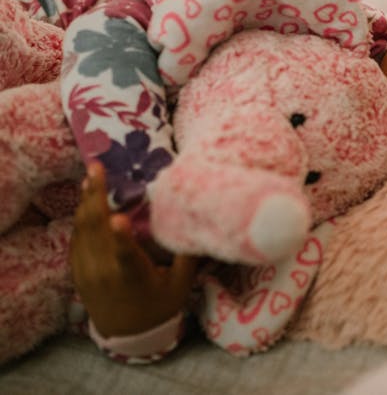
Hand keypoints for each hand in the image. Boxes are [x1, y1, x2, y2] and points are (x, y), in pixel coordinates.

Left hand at [69, 162, 197, 337]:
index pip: (125, 257)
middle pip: (95, 231)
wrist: (126, 333)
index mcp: (132, 278)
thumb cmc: (159, 306)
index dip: (121, 238)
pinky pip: (77, 237)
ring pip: (81, 230)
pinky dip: (82, 216)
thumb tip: (194, 218)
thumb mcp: (180, 284)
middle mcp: (103, 273)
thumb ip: (185, 253)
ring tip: (91, 177)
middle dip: (95, 196)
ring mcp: (86, 271)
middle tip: (97, 167)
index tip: (119, 218)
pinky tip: (87, 199)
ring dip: (85, 201)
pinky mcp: (77, 269)